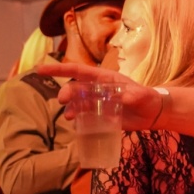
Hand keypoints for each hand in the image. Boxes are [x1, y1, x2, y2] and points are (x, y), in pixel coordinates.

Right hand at [34, 63, 162, 127]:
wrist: (153, 113)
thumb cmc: (148, 98)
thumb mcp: (142, 95)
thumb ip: (134, 96)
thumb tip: (125, 97)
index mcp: (104, 78)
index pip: (78, 71)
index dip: (59, 69)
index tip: (40, 69)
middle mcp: (97, 89)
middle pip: (75, 88)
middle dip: (66, 92)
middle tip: (62, 100)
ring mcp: (98, 102)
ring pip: (77, 102)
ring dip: (71, 108)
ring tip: (70, 117)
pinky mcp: (100, 115)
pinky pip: (84, 115)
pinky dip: (78, 118)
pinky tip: (76, 124)